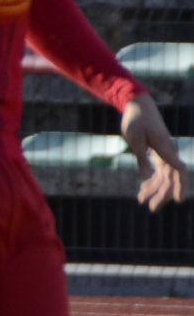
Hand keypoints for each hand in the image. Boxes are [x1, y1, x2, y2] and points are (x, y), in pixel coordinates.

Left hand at [121, 93, 187, 210]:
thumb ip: (141, 158)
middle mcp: (169, 153)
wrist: (138, 107)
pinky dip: (151, 181)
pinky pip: (159, 171)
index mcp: (166, 149)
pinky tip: (142, 191)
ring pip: (164, 177)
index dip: (180, 185)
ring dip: (155, 190)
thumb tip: (146, 177)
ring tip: (142, 202)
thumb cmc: (136, 121)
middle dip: (162, 194)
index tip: (178, 200)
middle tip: (151, 209)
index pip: (178, 170)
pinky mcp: (158, 153)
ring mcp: (165, 154)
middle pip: (170, 178)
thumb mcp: (134, 139)